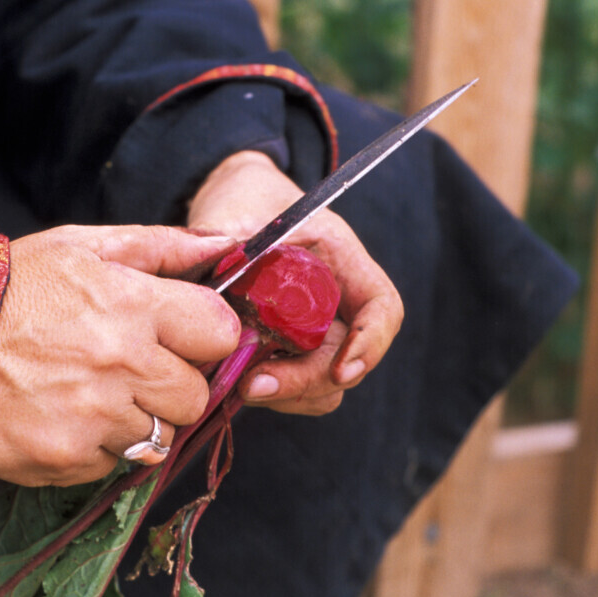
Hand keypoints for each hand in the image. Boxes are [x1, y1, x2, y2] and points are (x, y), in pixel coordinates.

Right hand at [0, 225, 240, 484]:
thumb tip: (227, 243)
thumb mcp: (78, 247)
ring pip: (158, 437)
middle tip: (129, 372)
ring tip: (90, 395)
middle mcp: (121, 364)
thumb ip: (160, 246)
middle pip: (195, 397)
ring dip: (134, 422)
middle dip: (171, 387)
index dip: (204, 338)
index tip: (181, 339)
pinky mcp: (66, 459)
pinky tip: (62, 418)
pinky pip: (112, 465)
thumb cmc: (6, 289)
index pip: (220, 334)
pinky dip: (94, 448)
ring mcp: (95, 418)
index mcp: (132, 304)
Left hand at [187, 150, 403, 414]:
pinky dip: (267, 394)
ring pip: (322, 388)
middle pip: (346, 362)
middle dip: (304, 381)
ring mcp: (316, 339)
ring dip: (284, 394)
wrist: (232, 212)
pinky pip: (292, 392)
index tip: (341, 370)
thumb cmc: (246, 202)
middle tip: (252, 386)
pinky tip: (230, 381)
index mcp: (344, 264)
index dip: (369, 343)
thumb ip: (230, 241)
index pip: (381, 310)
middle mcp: (339, 308)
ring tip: (236, 383)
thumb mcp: (241, 211)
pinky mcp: (287, 359)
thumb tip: (215, 265)